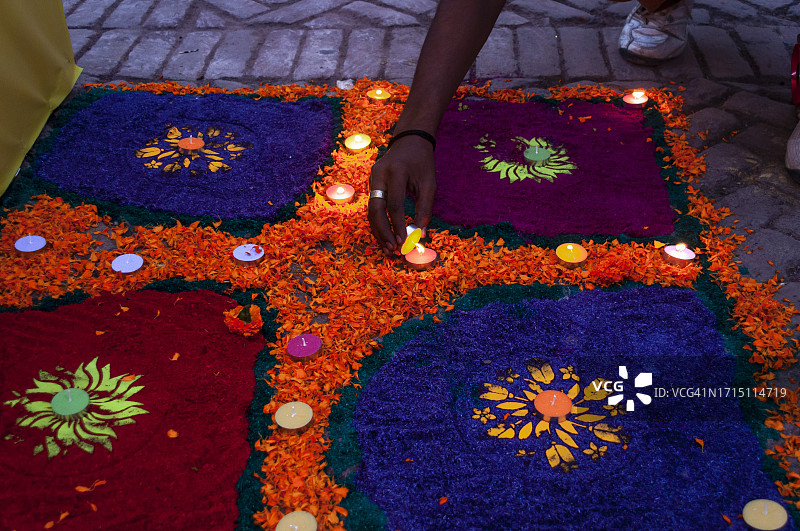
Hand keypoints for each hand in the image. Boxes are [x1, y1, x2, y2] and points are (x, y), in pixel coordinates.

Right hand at [368, 135, 436, 255]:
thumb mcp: (429, 183)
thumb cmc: (422, 162)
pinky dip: (378, 223)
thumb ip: (425, 208)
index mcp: (396, 172)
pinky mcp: (371, 184)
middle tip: (392, 249)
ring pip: (370, 210)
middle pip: (375, 209)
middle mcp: (379, 174)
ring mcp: (372, 179)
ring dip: (378, 231)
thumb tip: (421, 234)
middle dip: (383, 231)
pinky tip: (385, 236)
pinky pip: (372, 206)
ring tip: (388, 248)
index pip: (394, 204)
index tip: (404, 242)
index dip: (398, 225)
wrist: (409, 141)